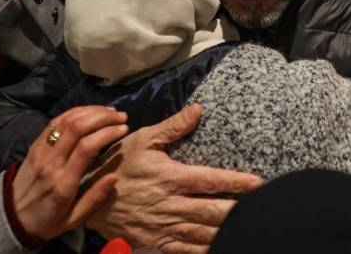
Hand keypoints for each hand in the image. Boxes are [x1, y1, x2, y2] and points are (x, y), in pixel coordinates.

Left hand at [13, 106, 129, 241]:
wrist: (10, 216)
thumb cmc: (46, 220)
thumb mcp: (73, 219)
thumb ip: (94, 198)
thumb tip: (115, 176)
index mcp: (63, 183)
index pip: (86, 147)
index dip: (107, 133)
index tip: (124, 129)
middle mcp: (51, 162)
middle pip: (77, 127)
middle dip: (102, 117)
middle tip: (121, 116)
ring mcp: (41, 150)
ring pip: (66, 120)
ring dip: (90, 111)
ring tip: (109, 111)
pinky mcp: (35, 144)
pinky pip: (55, 122)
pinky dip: (74, 112)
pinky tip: (89, 112)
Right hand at [86, 104, 263, 253]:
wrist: (88, 195)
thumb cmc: (118, 163)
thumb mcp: (142, 139)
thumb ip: (173, 127)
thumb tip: (197, 110)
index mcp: (170, 177)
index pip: (210, 180)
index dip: (236, 182)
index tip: (258, 183)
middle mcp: (171, 204)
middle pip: (213, 211)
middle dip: (239, 212)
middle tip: (263, 211)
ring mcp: (164, 226)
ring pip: (204, 233)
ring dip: (228, 232)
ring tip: (250, 230)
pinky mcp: (157, 242)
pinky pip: (186, 250)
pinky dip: (205, 250)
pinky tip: (223, 247)